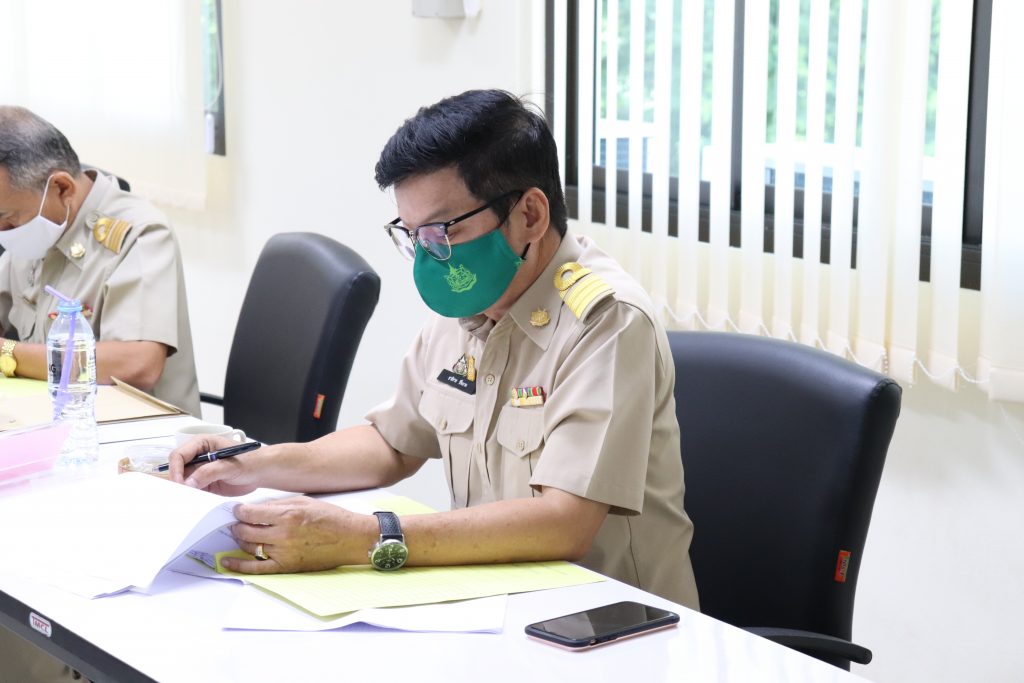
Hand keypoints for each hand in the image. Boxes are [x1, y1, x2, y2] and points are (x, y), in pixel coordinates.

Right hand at [166, 435, 262, 495]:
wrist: (262, 472)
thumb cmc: (250, 461)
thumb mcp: (230, 466)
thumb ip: (209, 472)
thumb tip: (188, 483)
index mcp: (201, 444)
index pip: (179, 455)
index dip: (175, 470)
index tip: (180, 485)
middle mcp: (197, 457)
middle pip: (177, 469)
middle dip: (178, 483)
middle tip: (182, 497)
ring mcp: (200, 471)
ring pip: (183, 482)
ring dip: (184, 492)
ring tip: (188, 502)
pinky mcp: (204, 484)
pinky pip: (192, 491)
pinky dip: (191, 498)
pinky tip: (195, 504)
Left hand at [223, 497, 377, 573]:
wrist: (351, 538)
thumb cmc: (331, 518)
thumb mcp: (304, 501)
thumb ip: (279, 504)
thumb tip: (256, 508)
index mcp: (288, 514)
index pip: (250, 512)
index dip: (240, 511)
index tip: (239, 510)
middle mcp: (283, 534)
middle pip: (246, 530)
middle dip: (238, 524)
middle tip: (238, 522)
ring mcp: (283, 552)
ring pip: (249, 546)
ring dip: (240, 539)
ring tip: (241, 534)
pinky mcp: (286, 566)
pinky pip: (256, 568)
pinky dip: (239, 566)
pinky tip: (227, 562)